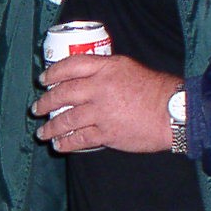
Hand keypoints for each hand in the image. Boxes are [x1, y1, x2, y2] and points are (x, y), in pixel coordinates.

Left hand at [33, 54, 182, 152]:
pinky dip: (66, 142)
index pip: (71, 65)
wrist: (174, 113)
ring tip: (43, 132)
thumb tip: (83, 76)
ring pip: (67, 119)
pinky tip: (59, 145)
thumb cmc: (155, 89)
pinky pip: (79, 138)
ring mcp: (101, 112)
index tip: (43, 80)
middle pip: (63, 93)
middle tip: (37, 108)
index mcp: (106, 68)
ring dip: (51, 127)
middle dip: (46, 102)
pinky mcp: (106, 133)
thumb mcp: (129, 68)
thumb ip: (105, 70)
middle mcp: (100, 88)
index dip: (53, 72)